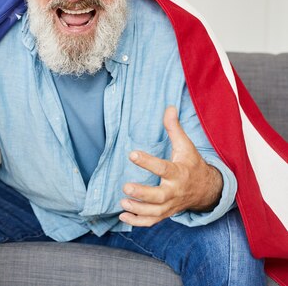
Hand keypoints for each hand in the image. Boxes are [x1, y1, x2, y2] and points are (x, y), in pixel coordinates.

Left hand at [119, 106, 222, 226]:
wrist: (207, 189)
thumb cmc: (192, 164)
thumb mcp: (186, 146)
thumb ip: (174, 128)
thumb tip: (169, 107)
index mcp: (179, 173)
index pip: (163, 168)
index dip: (148, 161)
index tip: (132, 154)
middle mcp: (175, 191)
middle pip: (159, 196)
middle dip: (143, 193)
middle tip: (126, 187)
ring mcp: (170, 204)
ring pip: (155, 212)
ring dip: (138, 209)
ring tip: (122, 202)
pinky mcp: (166, 213)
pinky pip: (153, 221)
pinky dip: (138, 222)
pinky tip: (123, 216)